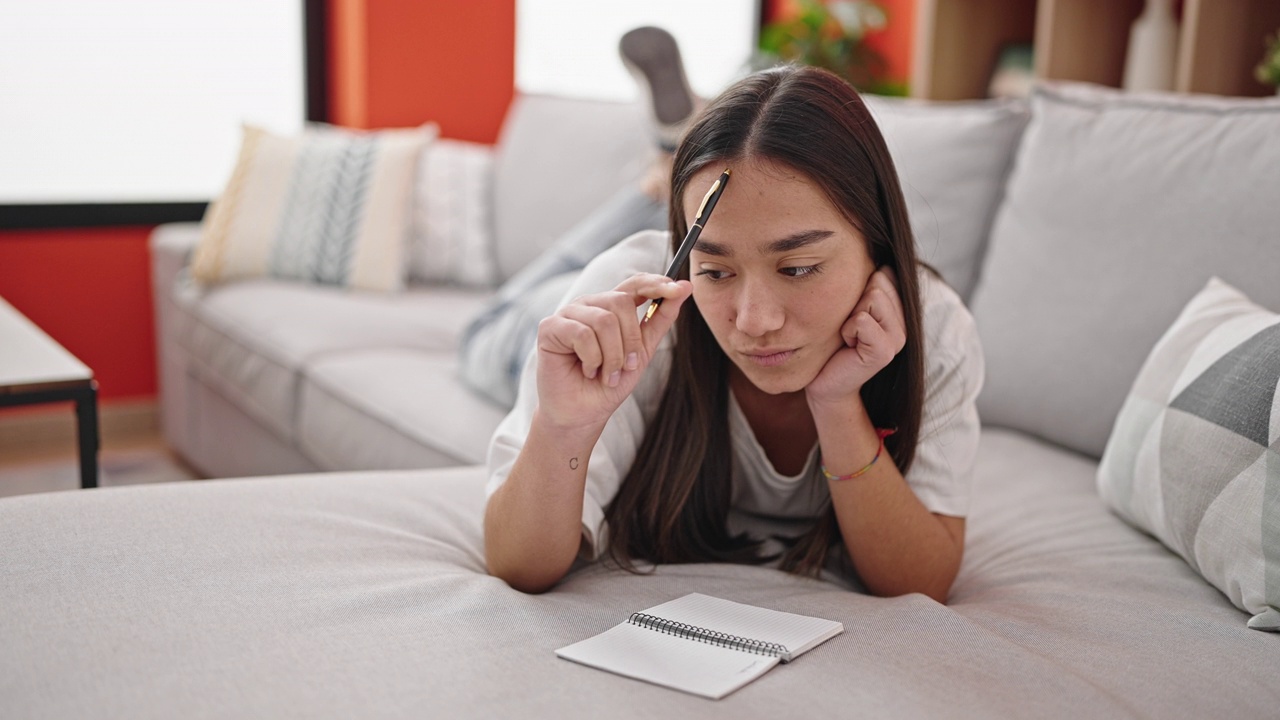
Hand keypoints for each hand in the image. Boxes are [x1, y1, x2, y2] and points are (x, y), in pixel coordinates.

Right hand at [535, 273, 691, 431]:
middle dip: (630, 340)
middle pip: (621, 302)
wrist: (583, 413)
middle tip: (625, 366)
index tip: (679, 290)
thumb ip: (661, 318)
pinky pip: (582, 334)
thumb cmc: (608, 383)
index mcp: (611, 306)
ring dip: (612, 356)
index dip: (657, 283)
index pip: (635, 283)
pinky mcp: (550, 327)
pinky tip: (586, 370)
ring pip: (604, 320)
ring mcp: (568, 313)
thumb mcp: (642, 350)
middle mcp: (590, 304)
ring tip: (605, 374)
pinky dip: (591, 359)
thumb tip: (684, 287)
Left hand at [807, 266, 906, 406]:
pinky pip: (862, 320)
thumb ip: (865, 284)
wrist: (826, 382)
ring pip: (872, 297)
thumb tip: (873, 253)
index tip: (853, 314)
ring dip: (849, 317)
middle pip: (878, 282)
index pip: (885, 272)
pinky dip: (847, 330)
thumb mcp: (849, 307)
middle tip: (849, 328)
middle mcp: (903, 323)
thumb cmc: (833, 342)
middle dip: (853, 302)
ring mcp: (897, 339)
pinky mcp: (884, 352)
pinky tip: (848, 347)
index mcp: (898, 310)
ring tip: (848, 337)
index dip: (859, 289)